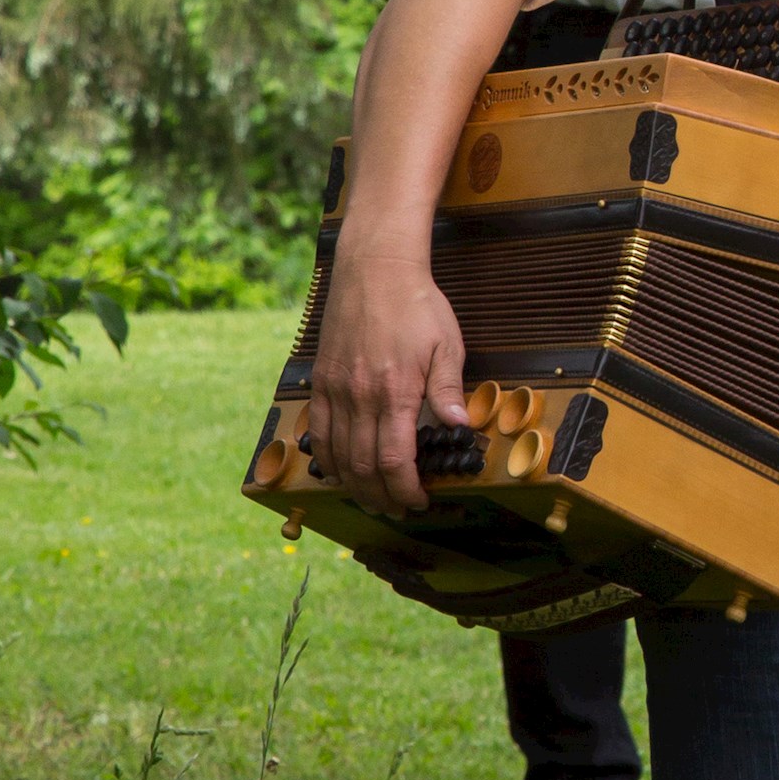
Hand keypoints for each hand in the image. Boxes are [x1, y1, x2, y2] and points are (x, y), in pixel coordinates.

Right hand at [313, 239, 469, 515]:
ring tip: (373, 499)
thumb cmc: (417, 305)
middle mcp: (360, 397)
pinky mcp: (322, 382)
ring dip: (354, 486)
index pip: (394, 460)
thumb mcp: (446, 344)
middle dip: (381, 497)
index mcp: (395, 391)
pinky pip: (318, 433)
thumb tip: (460, 426)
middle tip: (399, 509)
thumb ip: (449, 388)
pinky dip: (328, 460)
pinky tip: (341, 472)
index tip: (419, 501)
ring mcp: (336, 390)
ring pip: (337, 457)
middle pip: (363, 467)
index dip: (405, 490)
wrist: (374, 269)